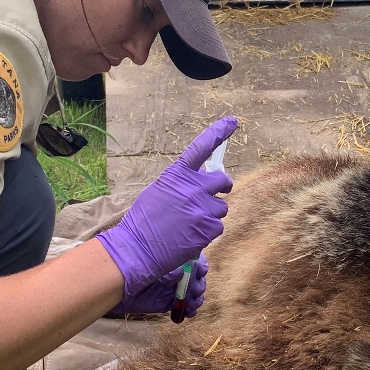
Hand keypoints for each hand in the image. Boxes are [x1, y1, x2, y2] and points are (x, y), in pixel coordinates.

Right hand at [97, 117, 236, 293]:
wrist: (137, 248)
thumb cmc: (144, 220)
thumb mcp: (159, 191)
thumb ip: (181, 183)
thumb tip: (201, 182)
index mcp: (177, 174)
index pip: (201, 148)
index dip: (218, 133)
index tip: (232, 122)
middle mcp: (193, 188)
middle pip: (222, 180)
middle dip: (223, 186)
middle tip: (220, 191)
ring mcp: (202, 208)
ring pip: (221, 207)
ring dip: (211, 213)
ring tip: (191, 223)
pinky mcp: (209, 228)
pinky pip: (218, 226)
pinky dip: (208, 231)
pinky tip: (191, 235)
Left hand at [108, 256, 207, 316]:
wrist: (114, 278)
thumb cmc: (136, 261)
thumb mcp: (157, 259)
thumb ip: (172, 266)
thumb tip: (181, 276)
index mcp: (174, 256)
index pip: (194, 261)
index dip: (200, 267)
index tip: (201, 272)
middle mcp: (173, 271)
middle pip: (194, 279)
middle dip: (198, 285)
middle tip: (196, 291)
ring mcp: (168, 287)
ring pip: (190, 294)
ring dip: (196, 298)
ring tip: (194, 303)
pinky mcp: (163, 302)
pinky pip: (180, 307)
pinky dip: (188, 310)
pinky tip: (190, 311)